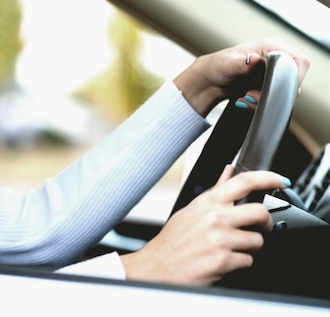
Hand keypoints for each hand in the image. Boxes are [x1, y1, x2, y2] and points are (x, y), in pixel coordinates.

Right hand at [119, 165, 290, 285]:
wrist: (157, 267)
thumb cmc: (172, 241)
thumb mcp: (191, 210)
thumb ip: (215, 191)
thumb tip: (229, 171)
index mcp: (207, 202)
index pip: (244, 181)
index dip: (268, 178)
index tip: (281, 181)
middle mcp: (214, 218)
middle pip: (260, 212)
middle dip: (266, 223)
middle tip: (261, 228)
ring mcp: (220, 239)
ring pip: (259, 241)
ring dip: (252, 248)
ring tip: (235, 249)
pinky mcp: (223, 261)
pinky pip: (250, 261)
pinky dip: (242, 263)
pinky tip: (226, 261)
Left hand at [173, 38, 309, 115]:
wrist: (210, 80)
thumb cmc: (218, 66)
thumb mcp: (227, 64)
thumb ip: (242, 63)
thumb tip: (255, 59)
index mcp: (272, 46)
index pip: (299, 61)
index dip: (295, 76)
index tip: (277, 88)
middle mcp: (276, 59)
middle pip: (293, 79)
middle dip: (274, 91)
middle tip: (251, 96)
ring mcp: (274, 73)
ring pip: (283, 92)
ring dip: (264, 99)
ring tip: (245, 98)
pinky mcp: (269, 86)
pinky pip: (273, 98)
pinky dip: (259, 103)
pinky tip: (244, 101)